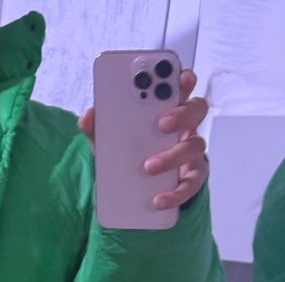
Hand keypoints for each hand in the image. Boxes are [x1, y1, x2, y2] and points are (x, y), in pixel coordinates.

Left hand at [79, 69, 208, 210]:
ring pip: (194, 146)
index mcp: (167, 108)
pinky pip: (190, 185)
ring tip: (148, 167)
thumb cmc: (126, 154)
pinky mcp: (191, 179)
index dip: (184, 79)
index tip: (180, 77)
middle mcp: (184, 126)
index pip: (181, 86)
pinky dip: (175, 193)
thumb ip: (98, 128)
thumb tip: (87, 116)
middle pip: (197, 109)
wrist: (131, 191)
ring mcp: (190, 152)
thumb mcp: (109, 141)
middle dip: (182, 112)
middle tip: (162, 123)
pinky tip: (158, 200)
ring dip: (172, 156)